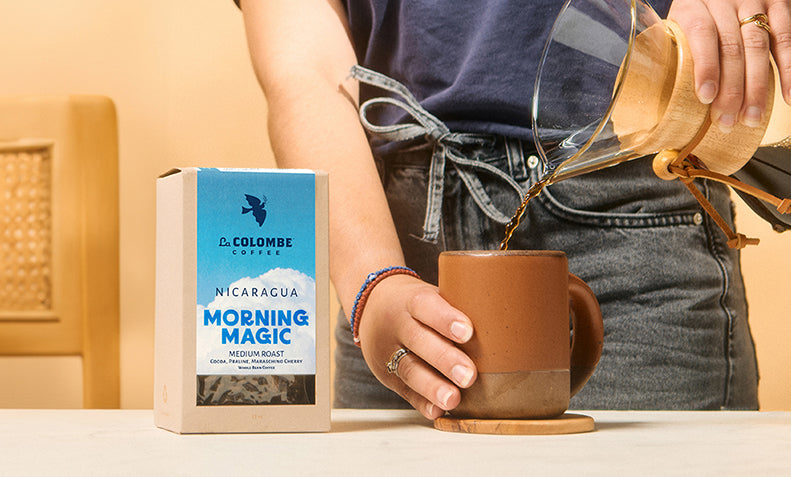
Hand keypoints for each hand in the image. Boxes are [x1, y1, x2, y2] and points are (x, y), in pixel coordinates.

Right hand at [357, 274, 476, 418]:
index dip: (445, 319)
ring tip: (453, 399)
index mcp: (411, 300)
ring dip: (431, 386)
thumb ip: (457, 305)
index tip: (467, 332)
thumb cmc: (416, 303)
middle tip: (468, 376)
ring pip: (408, 369)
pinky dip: (420, 401)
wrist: (371, 306)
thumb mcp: (431, 294)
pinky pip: (403, 390)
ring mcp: (388, 351)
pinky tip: (437, 409)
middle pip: (418, 341)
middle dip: (444, 360)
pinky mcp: (386, 374)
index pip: (426, 306)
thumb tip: (502, 319)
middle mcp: (397, 325)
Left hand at [668, 0, 790, 131]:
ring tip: (751, 118)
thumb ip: (677, 49)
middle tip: (727, 121)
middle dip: (730, 89)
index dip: (705, 67)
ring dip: (756, 87)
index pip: (702, 34)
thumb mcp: (678, 22)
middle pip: (731, 47)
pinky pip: (785, 39)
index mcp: (694, 5)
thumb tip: (665, 98)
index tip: (706, 97)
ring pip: (758, 47)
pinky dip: (788, 70)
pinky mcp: (779, 4)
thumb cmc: (696, 12)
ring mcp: (754, 2)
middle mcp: (725, 1)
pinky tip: (787, 96)